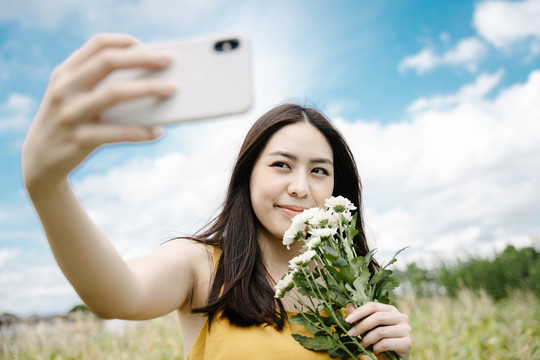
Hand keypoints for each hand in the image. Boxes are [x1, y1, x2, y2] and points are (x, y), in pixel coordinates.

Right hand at [21, 33, 175, 192]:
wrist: (39, 162)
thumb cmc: (69, 123)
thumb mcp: (73, 98)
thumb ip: (98, 84)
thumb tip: (149, 78)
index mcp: (65, 73)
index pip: (97, 45)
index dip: (125, 42)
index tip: (147, 46)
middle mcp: (65, 89)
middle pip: (108, 62)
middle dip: (142, 58)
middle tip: (168, 60)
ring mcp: (70, 113)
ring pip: (114, 94)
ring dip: (147, 89)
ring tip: (171, 90)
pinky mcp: (79, 140)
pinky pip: (118, 133)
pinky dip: (141, 131)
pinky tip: (158, 131)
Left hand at [345, 302, 411, 359]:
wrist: (393, 359)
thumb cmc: (380, 342)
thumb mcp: (369, 329)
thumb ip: (361, 318)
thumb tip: (349, 306)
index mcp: (392, 310)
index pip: (374, 306)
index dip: (359, 312)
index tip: (348, 320)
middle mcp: (402, 317)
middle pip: (378, 317)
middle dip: (361, 326)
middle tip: (351, 334)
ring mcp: (406, 330)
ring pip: (380, 331)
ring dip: (367, 340)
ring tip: (363, 345)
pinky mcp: (407, 343)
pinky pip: (385, 343)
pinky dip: (376, 348)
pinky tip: (375, 351)